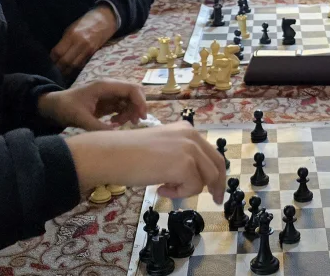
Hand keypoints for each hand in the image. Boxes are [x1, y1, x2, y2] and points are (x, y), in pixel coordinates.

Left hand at [37, 78, 147, 130]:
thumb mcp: (80, 118)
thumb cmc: (66, 108)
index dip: (140, 101)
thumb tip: (116, 134)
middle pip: (134, 93)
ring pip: (129, 101)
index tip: (142, 117)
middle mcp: (110, 88)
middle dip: (137, 107)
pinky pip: (122, 107)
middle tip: (135, 122)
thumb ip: (98, 126)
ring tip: (117, 125)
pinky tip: (114, 124)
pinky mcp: (107, 102)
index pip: (132, 89)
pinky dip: (123, 115)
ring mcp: (109, 94)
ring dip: (129, 113)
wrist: (54, 107)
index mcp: (105, 86)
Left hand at [51, 5, 116, 74]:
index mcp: (72, 35)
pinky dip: (76, 69)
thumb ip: (65, 41)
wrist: (106, 20)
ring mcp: (88, 49)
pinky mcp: (94, 53)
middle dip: (58, 68)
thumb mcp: (72, 28)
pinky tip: (71, 71)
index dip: (52, 59)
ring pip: (74, 65)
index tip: (50, 61)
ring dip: (66, 71)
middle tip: (54, 71)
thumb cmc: (86, 22)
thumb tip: (56, 54)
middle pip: (65, 61)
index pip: (58, 52)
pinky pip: (83, 64)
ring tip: (61, 74)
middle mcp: (80, 43)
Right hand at [66, 122, 226, 203]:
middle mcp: (192, 136)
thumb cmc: (129, 153)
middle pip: (217, 164)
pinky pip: (193, 188)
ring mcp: (190, 150)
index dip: (214, 171)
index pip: (211, 152)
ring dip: (189, 189)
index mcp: (187, 129)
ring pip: (207, 178)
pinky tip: (160, 189)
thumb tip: (193, 175)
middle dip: (218, 184)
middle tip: (216, 199)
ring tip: (166, 188)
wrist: (111, 155)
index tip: (214, 185)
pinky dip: (178, 194)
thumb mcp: (162, 147)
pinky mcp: (185, 166)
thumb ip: (180, 155)